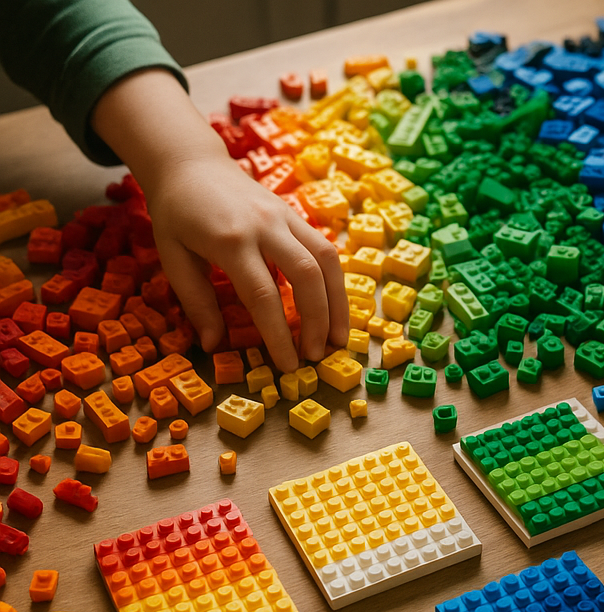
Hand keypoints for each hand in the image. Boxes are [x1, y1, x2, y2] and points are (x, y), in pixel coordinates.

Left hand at [91, 69, 347, 372]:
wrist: (190, 162)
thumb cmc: (176, 214)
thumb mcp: (173, 257)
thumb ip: (196, 302)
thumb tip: (214, 345)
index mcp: (230, 240)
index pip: (264, 295)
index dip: (279, 334)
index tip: (287, 365)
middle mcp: (264, 226)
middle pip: (306, 277)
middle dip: (317, 321)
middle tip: (316, 356)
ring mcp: (285, 217)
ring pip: (326, 262)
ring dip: (337, 304)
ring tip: (338, 339)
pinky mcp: (295, 215)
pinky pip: (326, 250)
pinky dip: (335, 284)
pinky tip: (335, 310)